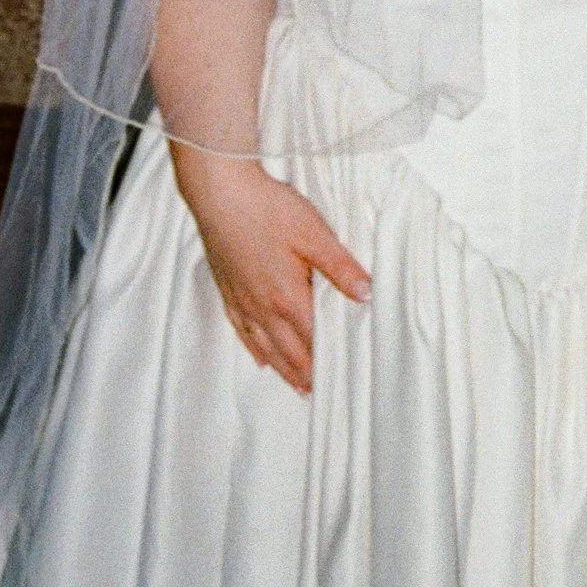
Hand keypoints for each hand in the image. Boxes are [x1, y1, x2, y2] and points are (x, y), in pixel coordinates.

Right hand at [171, 147, 370, 393]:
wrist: (220, 193)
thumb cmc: (266, 209)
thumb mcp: (314, 233)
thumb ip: (341, 267)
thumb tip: (366, 294)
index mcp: (287, 297)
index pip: (312, 339)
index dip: (327, 360)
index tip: (340, 378)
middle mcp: (262, 307)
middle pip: (288, 350)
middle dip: (306, 373)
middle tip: (320, 392)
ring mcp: (241, 301)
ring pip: (264, 346)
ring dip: (282, 368)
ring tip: (296, 386)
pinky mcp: (227, 289)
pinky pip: (241, 330)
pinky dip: (253, 349)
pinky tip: (259, 358)